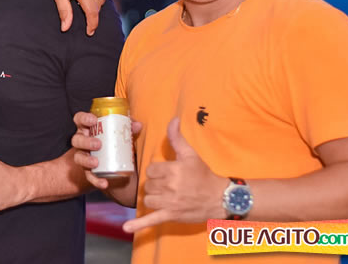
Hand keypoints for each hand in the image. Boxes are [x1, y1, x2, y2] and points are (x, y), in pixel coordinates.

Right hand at [71, 112, 140, 189]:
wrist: (112, 164)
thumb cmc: (113, 142)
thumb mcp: (120, 134)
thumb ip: (128, 129)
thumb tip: (137, 125)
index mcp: (88, 128)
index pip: (80, 119)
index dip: (84, 118)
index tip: (93, 120)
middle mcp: (82, 142)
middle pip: (77, 139)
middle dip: (86, 141)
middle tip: (98, 144)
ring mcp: (84, 157)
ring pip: (78, 157)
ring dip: (86, 160)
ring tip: (96, 163)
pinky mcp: (88, 171)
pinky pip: (89, 176)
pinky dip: (96, 180)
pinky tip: (104, 183)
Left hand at [122, 118, 227, 232]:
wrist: (221, 198)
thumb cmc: (204, 175)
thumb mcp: (190, 154)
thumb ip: (177, 138)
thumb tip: (173, 119)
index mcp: (173, 170)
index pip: (150, 170)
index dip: (157, 172)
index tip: (167, 173)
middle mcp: (170, 187)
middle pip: (148, 186)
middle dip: (156, 185)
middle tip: (170, 186)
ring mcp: (170, 203)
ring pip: (148, 200)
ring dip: (154, 199)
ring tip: (167, 197)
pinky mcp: (171, 216)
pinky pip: (152, 220)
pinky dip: (138, 225)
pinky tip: (126, 228)